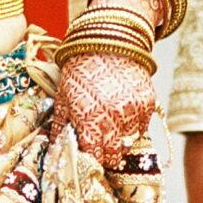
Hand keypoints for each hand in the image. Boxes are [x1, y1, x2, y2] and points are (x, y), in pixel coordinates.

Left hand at [51, 52, 157, 168]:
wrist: (106, 41)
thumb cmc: (80, 70)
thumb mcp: (63, 96)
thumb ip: (60, 126)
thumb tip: (55, 150)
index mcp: (88, 119)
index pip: (93, 157)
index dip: (90, 161)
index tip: (88, 158)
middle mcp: (112, 118)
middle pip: (114, 157)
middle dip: (106, 155)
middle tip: (100, 145)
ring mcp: (133, 111)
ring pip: (129, 144)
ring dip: (120, 141)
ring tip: (111, 126)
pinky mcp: (148, 103)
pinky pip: (142, 128)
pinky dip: (133, 126)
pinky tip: (122, 114)